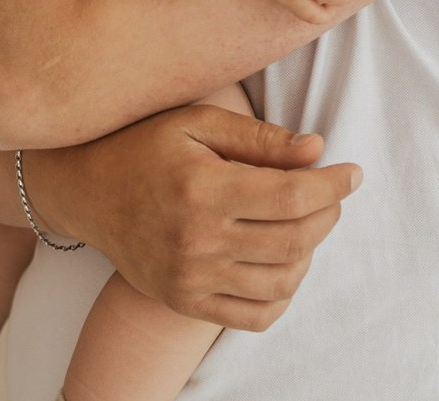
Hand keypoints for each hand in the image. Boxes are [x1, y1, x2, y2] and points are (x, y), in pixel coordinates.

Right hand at [27, 104, 360, 330]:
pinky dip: (283, 295)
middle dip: (327, 214)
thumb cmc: (143, 145)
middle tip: (330, 193)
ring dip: (309, 253)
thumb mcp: (195, 122)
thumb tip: (316, 150)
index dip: (332, 186)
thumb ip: (257, 137)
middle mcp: (197, 239)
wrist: (85, 190)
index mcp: (202, 187)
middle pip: (293, 240)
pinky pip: (254, 316)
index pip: (290, 197)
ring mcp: (190, 277)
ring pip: (281, 281)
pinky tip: (283, 262)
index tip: (353, 173)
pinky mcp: (184, 300)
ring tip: (304, 223)